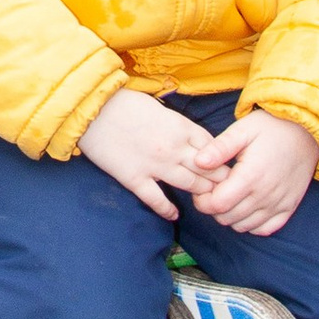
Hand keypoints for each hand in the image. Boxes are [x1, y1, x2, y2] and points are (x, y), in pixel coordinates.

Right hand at [80, 86, 216, 221]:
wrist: (93, 109)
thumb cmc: (124, 102)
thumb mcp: (159, 107)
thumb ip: (176, 124)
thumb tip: (187, 135)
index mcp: (181, 127)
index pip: (213, 148)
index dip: (222, 159)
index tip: (225, 165)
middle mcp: (174, 148)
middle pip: (207, 169)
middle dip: (219, 179)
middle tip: (226, 188)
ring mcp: (156, 165)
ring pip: (190, 185)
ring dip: (202, 193)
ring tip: (207, 200)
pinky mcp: (135, 178)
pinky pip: (156, 199)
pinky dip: (167, 210)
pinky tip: (174, 215)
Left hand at [184, 108, 318, 237]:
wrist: (308, 132)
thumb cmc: (272, 127)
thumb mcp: (243, 130)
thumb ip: (219, 147)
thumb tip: (197, 162)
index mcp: (250, 176)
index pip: (217, 205)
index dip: (202, 201)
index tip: (202, 188)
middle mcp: (265, 195)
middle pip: (227, 218)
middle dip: (214, 208)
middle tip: (215, 190)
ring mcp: (279, 204)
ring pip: (244, 226)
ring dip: (231, 216)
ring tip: (231, 196)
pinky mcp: (289, 207)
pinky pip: (265, 229)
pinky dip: (252, 224)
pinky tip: (247, 206)